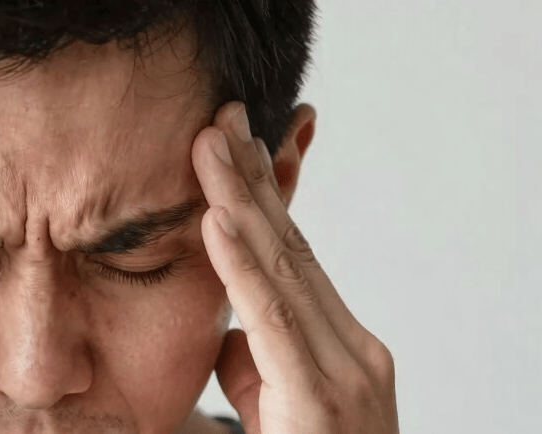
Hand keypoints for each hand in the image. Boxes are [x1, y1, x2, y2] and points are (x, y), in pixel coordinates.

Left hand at [193, 102, 398, 433]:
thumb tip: (230, 330)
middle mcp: (352, 346)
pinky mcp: (325, 396)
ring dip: (241, 200)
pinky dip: (243, 266)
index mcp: (338, 345)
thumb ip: (258, 365)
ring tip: (210, 145)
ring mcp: (348, 369)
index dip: (261, 198)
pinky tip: (217, 221)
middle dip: (252, 180)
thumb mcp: (276, 410)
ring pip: (284, 269)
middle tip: (220, 118)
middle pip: (291, 247)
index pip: (293, 256)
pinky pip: (275, 319)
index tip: (230, 147)